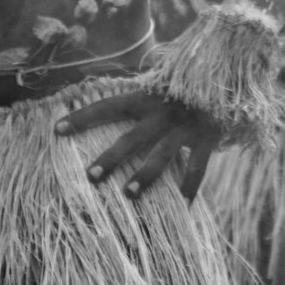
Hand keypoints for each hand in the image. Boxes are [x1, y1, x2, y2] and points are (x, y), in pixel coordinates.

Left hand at [56, 88, 227, 200]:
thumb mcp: (159, 86)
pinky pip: (197, 167)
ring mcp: (186, 127)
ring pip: (163, 153)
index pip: (109, 106)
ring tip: (129, 195)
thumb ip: (136, 98)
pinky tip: (182, 207)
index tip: (56, 130)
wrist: (228, 78)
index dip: (83, 117)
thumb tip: (98, 105)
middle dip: (112, 157)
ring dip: (146, 174)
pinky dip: (190, 187)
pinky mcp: (207, 139)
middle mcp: (164, 112)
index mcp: (147, 97)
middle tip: (91, 176)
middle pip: (133, 137)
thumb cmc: (185, 87)